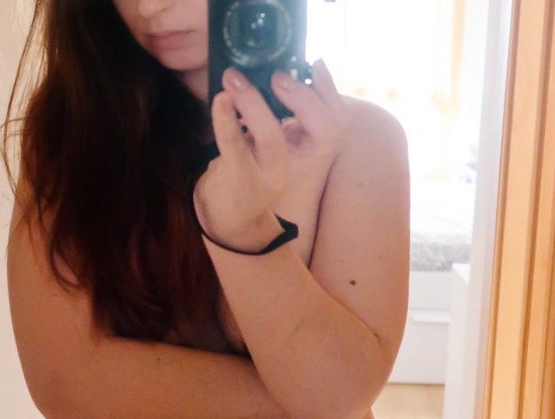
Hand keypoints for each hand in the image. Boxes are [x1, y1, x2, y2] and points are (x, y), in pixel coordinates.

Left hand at [192, 59, 350, 238]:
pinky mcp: (239, 177)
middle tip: (277, 74)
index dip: (329, 92)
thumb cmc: (254, 173)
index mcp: (307, 155)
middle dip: (300, 97)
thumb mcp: (276, 149)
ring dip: (254, 104)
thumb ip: (282, 119)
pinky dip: (225, 120)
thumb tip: (279, 69)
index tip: (315, 63)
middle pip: (314, 132)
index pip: (333, 124)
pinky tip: (221, 99)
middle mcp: (291, 167)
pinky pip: (233, 145)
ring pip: (271, 138)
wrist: (234, 220)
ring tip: (235, 79)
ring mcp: (266, 175)